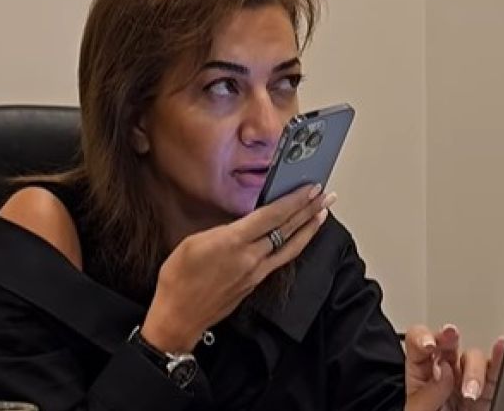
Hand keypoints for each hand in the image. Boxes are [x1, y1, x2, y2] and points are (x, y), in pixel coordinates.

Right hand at [142, 184, 335, 352]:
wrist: (179, 316)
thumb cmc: (178, 279)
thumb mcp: (191, 243)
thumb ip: (221, 230)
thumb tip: (240, 225)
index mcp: (233, 242)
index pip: (272, 216)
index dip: (294, 200)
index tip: (310, 188)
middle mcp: (251, 257)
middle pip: (287, 229)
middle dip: (309, 210)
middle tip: (326, 196)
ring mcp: (256, 273)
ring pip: (290, 247)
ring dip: (308, 229)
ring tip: (322, 215)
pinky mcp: (255, 284)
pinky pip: (280, 260)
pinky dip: (294, 246)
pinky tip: (297, 240)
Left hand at [405, 324, 503, 410]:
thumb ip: (427, 395)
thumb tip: (444, 372)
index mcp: (419, 375)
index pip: (418, 345)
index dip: (422, 337)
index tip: (427, 345)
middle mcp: (443, 374)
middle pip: (447, 345)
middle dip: (447, 337)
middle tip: (449, 336)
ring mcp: (466, 383)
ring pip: (473, 359)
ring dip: (473, 370)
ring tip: (470, 392)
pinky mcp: (488, 395)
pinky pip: (495, 374)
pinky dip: (499, 360)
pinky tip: (501, 348)